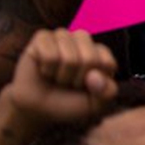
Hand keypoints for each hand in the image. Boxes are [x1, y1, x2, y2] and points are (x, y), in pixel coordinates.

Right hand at [4, 28, 118, 130]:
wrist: (36, 108)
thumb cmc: (68, 103)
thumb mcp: (95, 105)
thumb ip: (107, 93)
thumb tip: (94, 76)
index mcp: (101, 52)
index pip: (107, 64)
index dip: (95, 84)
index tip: (85, 88)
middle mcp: (83, 40)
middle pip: (90, 59)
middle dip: (77, 80)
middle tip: (67, 84)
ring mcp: (63, 36)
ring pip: (70, 58)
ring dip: (62, 76)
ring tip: (55, 77)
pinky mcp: (43, 37)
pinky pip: (50, 55)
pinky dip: (47, 69)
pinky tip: (44, 70)